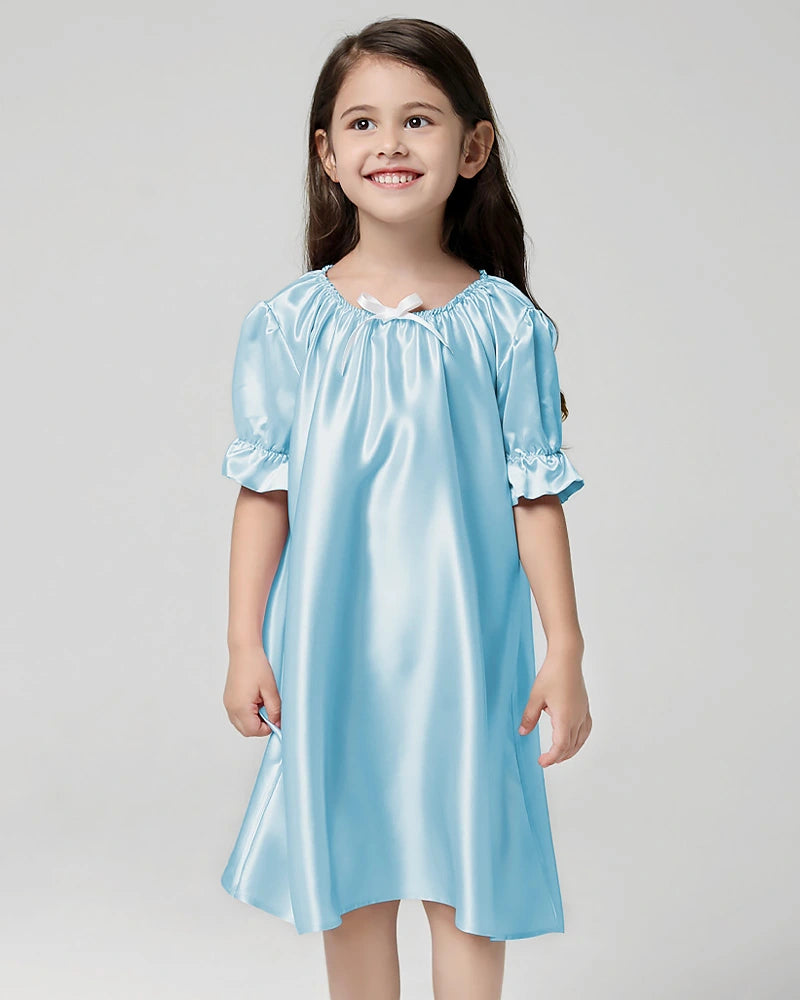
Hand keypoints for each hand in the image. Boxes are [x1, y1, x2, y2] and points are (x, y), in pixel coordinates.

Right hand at [223, 644, 281, 736]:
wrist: (244, 650)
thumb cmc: (255, 665)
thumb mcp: (270, 689)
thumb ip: (275, 710)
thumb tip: (277, 722)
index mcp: (240, 707)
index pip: (253, 731)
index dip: (267, 728)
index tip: (277, 720)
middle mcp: (231, 708)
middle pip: (246, 730)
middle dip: (260, 726)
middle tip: (271, 714)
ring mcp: (228, 703)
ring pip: (241, 723)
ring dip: (254, 720)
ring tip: (263, 703)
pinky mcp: (228, 698)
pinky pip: (237, 714)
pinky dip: (248, 713)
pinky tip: (256, 700)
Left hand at [517, 651, 590, 766]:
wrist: (567, 658)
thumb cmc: (552, 674)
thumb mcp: (535, 697)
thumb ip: (529, 716)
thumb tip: (523, 732)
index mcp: (565, 718)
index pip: (560, 747)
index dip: (551, 757)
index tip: (542, 762)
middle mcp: (577, 718)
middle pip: (571, 746)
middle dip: (559, 756)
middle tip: (547, 760)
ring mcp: (583, 713)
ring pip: (580, 740)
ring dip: (570, 750)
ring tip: (560, 755)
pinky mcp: (585, 707)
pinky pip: (586, 730)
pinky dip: (580, 739)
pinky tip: (575, 739)